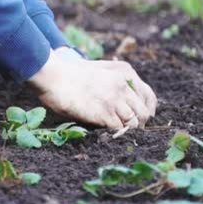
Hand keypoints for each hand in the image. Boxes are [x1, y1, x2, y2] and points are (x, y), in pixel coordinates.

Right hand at [26, 48, 157, 129]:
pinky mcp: (105, 113)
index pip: (148, 96)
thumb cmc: (69, 73)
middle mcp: (123, 85)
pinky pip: (119, 129)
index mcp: (124, 72)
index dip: (147, 110)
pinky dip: (116, 134)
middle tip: (128, 130)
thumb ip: (113, 79)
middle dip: (138, 124)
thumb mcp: (99, 68)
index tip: (142, 118)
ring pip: (134, 123)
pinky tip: (108, 134)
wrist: (54, 76)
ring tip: (117, 133)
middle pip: (143, 112)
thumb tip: (120, 97)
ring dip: (127, 131)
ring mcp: (115, 99)